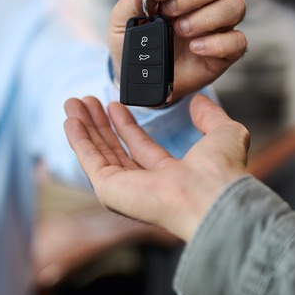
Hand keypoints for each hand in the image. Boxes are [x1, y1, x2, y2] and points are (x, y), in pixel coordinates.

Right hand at [63, 94, 250, 240]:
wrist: (212, 195)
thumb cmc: (223, 171)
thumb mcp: (223, 133)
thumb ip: (211, 116)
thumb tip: (199, 100)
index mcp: (171, 175)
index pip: (141, 147)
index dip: (126, 125)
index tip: (114, 104)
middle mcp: (146, 185)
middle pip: (115, 149)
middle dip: (100, 124)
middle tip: (87, 100)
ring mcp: (126, 190)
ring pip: (99, 153)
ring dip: (85, 127)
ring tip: (73, 102)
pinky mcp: (110, 190)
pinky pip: (89, 161)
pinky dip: (78, 140)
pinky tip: (70, 120)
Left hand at [108, 0, 246, 101]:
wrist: (143, 80)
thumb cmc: (136, 46)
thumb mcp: (123, 23)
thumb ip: (132, 1)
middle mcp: (205, 2)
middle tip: (171, 13)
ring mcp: (219, 26)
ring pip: (236, 5)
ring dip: (208, 17)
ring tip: (182, 31)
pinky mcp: (226, 51)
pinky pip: (238, 40)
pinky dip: (218, 43)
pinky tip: (195, 48)